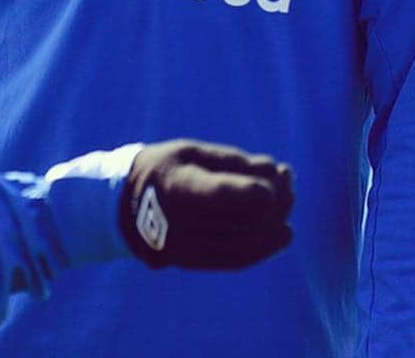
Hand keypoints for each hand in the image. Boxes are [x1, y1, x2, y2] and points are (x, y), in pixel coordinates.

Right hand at [119, 139, 293, 269]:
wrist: (126, 205)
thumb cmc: (165, 168)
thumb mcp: (190, 151)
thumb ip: (232, 161)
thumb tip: (277, 172)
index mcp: (176, 188)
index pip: (218, 193)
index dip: (252, 188)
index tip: (278, 175)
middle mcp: (181, 224)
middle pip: (242, 218)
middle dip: (275, 198)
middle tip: (288, 177)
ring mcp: (189, 248)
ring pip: (247, 241)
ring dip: (276, 220)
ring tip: (288, 196)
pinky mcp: (197, 262)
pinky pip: (239, 258)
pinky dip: (266, 245)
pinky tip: (284, 230)